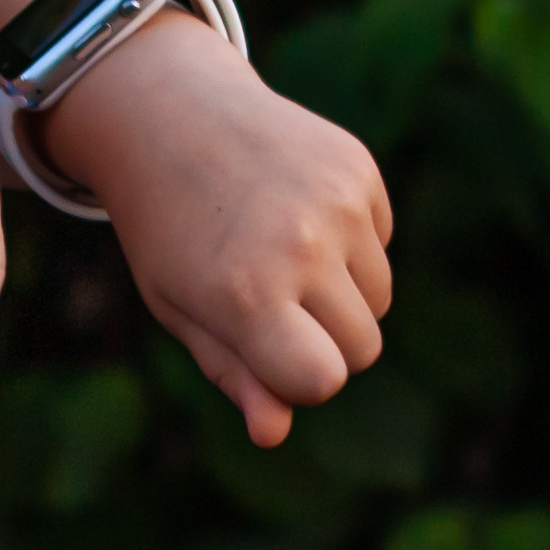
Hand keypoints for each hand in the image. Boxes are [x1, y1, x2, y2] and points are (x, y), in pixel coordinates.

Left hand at [38, 14, 392, 446]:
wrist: (169, 115)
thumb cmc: (167, 230)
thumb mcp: (180, 308)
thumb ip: (233, 374)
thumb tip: (274, 434)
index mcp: (244, 295)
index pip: (323, 381)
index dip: (299, 381)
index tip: (267, 355)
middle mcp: (300, 247)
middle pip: (361, 350)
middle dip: (323, 343)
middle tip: (268, 302)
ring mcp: (337, 204)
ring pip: (379, 301)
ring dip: (342, 295)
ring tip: (280, 254)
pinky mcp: (359, 169)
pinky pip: (381, 245)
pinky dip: (352, 244)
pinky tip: (297, 211)